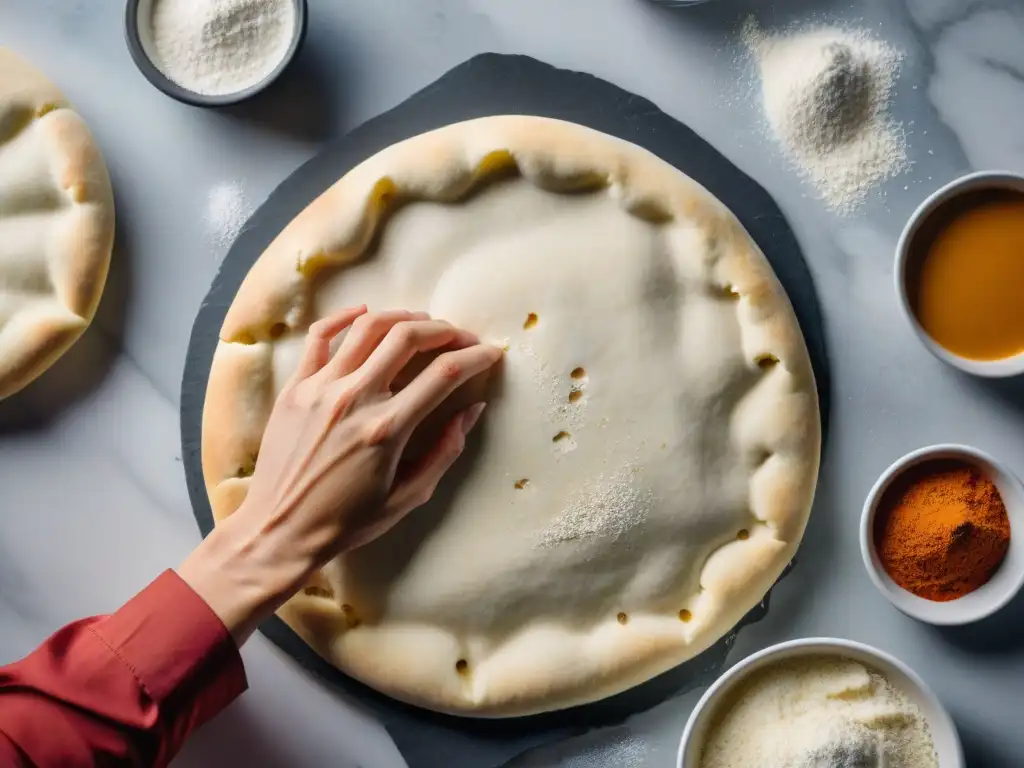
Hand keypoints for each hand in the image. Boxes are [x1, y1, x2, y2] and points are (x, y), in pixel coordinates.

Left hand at [179, 307, 502, 642]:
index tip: (490, 353)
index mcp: (387, 429)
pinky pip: (320, 336)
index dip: (476, 357)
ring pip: (368, 327)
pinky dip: (345, 317)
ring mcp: (321, 388)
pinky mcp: (295, 387)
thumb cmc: (346, 522)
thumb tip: (471, 410)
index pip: (444, 374)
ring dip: (403, 317)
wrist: (279, 530)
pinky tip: (365, 314)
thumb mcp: (407, 498)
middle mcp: (354, 399)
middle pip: (408, 337)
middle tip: (461, 336)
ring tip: (422, 323)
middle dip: (444, 329)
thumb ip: (444, 452)